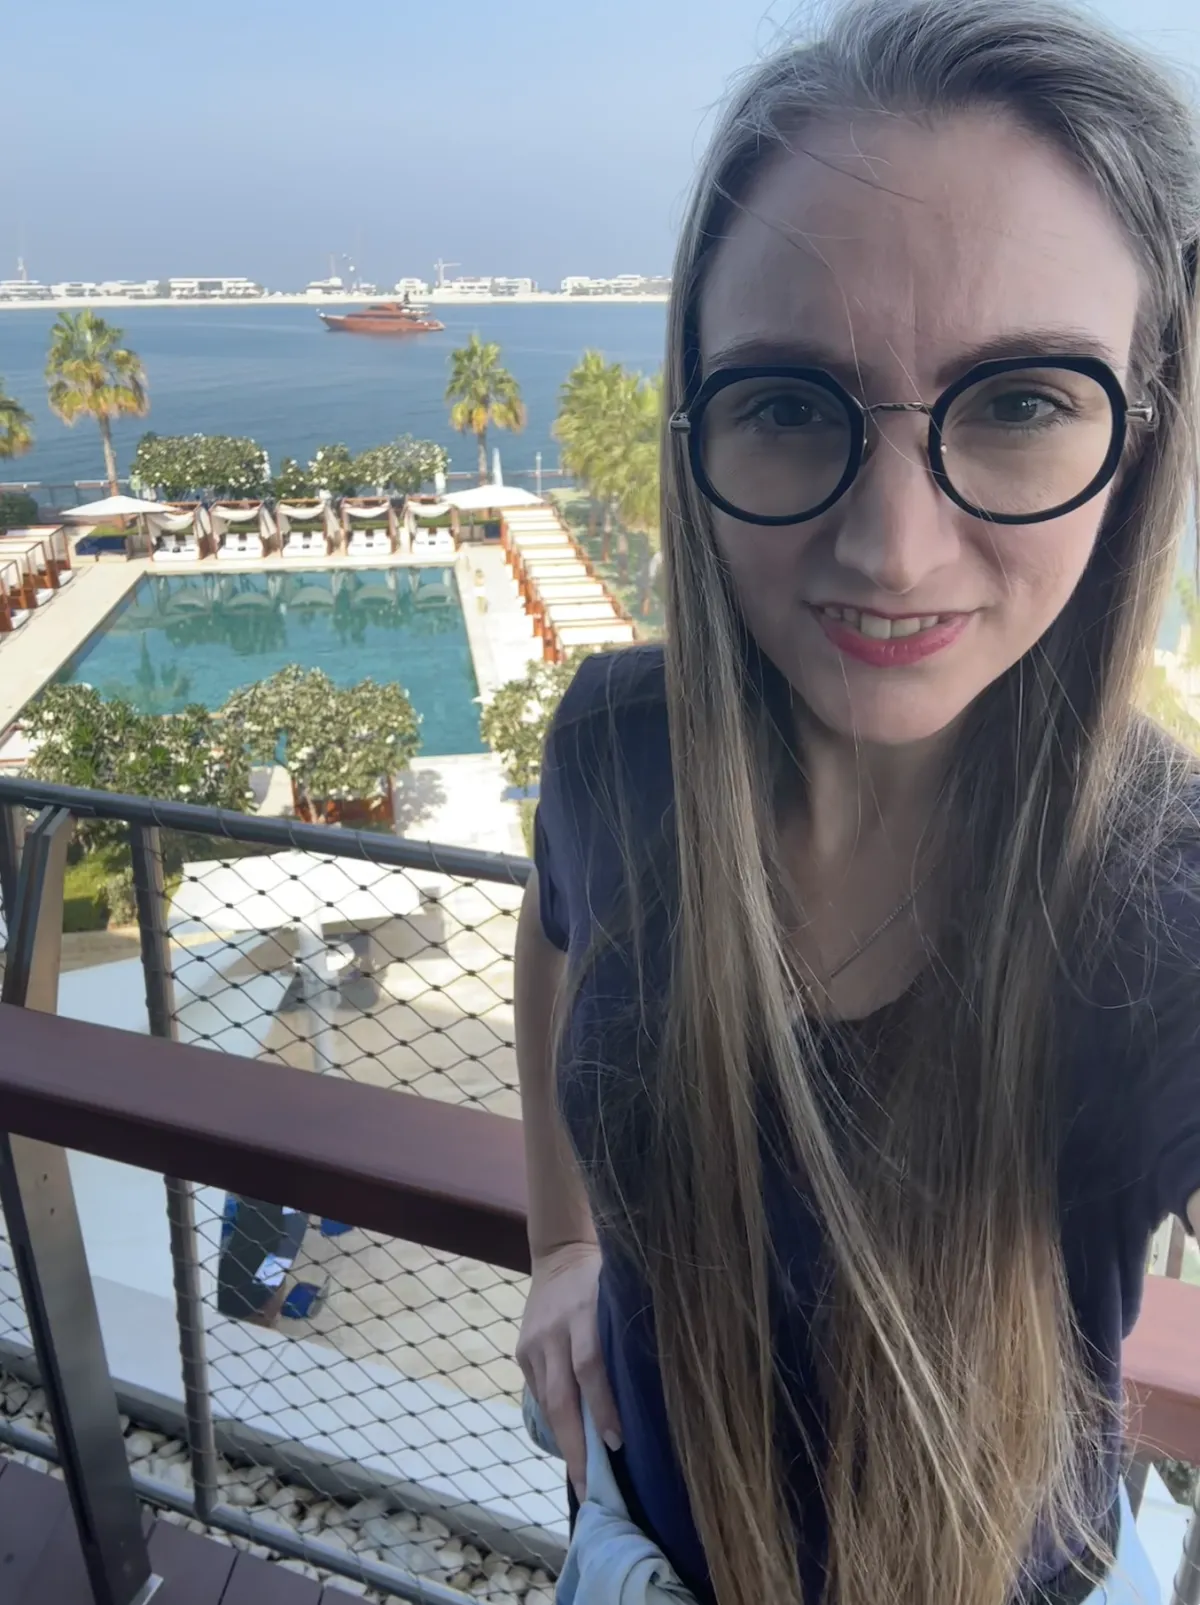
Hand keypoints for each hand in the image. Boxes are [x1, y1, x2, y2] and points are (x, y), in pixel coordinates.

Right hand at [516, 1240, 621, 1497]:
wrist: (559, 1254)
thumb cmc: (605, 1280)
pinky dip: (556, 1421)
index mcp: (583, 1312)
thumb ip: (626, 1337)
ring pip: (548, 1402)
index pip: (590, 1366)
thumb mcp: (619, 1298)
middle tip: (589, 1488)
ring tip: (582, 1480)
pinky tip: (570, 1445)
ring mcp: (533, 1343)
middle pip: (562, 1396)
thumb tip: (652, 1392)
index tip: (616, 1443)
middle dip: (576, 1446)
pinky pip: (540, 1395)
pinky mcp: (522, 1352)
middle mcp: (553, 1331)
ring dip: (565, 1442)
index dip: (602, 1406)